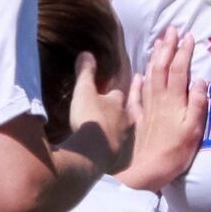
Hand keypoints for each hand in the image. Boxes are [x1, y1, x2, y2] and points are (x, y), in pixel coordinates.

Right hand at [61, 52, 129, 168]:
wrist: (94, 152)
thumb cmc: (90, 118)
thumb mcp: (84, 91)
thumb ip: (85, 73)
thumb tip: (86, 53)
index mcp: (117, 103)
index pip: (118, 95)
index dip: (112, 94)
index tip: (108, 94)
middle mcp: (126, 120)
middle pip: (125, 114)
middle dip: (119, 113)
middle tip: (113, 113)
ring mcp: (125, 140)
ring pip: (124, 132)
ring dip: (118, 131)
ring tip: (112, 132)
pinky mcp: (121, 158)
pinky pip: (119, 151)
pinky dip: (115, 149)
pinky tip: (110, 152)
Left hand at [121, 28, 204, 191]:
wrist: (146, 172)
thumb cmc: (175, 154)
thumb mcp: (193, 131)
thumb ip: (198, 105)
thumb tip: (202, 80)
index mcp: (174, 101)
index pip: (179, 70)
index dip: (183, 52)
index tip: (188, 36)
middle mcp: (158, 100)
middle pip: (162, 67)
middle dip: (167, 47)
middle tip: (172, 29)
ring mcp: (146, 108)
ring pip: (149, 77)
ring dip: (155, 58)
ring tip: (159, 43)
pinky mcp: (137, 119)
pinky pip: (136, 96)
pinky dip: (138, 83)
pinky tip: (139, 75)